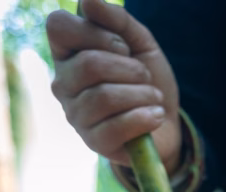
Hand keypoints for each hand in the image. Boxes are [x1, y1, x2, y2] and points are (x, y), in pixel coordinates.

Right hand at [46, 0, 180, 170]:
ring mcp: (75, 115)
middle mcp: (63, 83)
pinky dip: (145, 117)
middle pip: (89, 64)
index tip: (122, 46)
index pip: (59, 26)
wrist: (167, 122)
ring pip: (104, 96)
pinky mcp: (94, 143)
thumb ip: (117, 20)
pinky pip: (117, 126)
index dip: (96, 32)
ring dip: (142, 94)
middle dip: (130, 68)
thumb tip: (88, 0)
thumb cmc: (147, 79)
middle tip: (144, 76)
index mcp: (67, 54)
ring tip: (153, 97)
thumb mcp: (140, 43)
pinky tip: (155, 115)